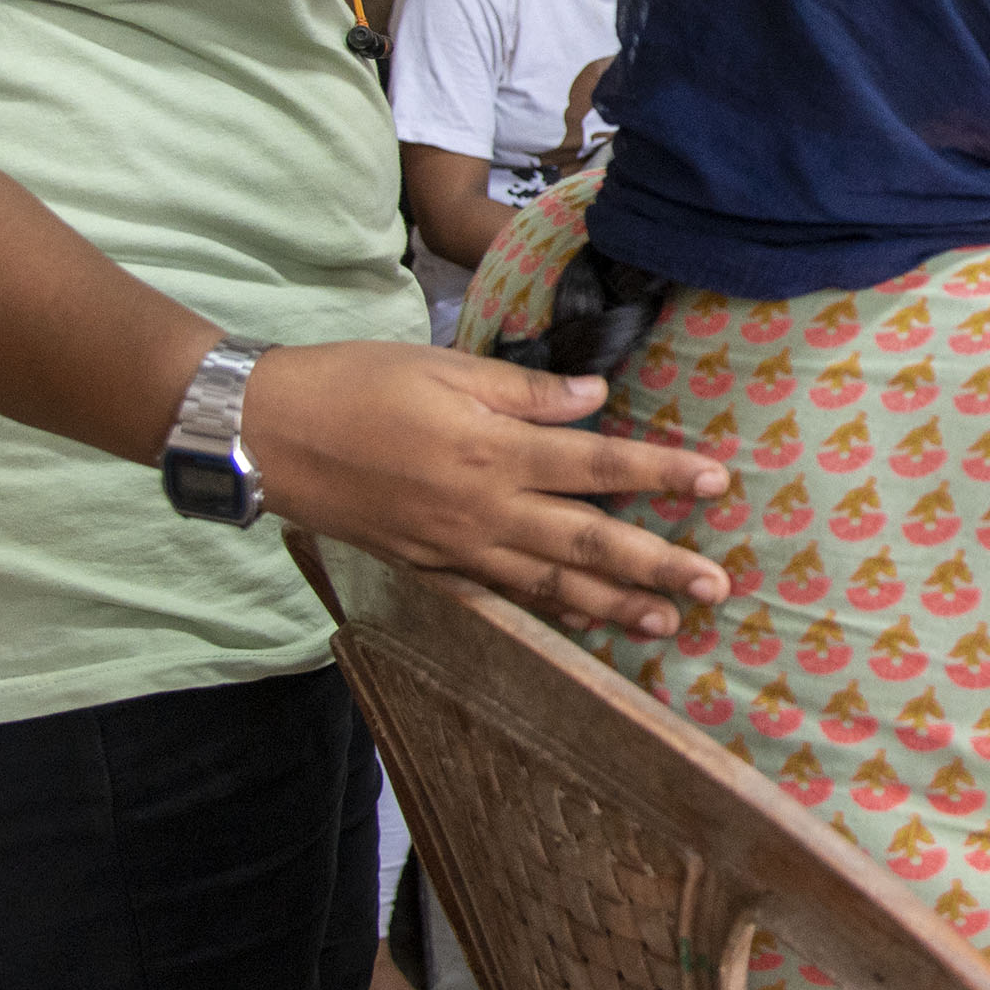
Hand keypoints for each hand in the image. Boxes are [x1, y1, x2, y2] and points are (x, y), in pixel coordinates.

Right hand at [240, 342, 729, 636]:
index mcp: (493, 449)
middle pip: (588, 541)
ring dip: (613, 606)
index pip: (598, 464)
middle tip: (715, 587)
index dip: (662, 473)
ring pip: (550, 583)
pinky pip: (500, 598)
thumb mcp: (443, 365)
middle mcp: (484, 509)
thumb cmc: (356, 383)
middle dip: (657, 566)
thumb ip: (524, 392)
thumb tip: (595, 400)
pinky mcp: (427, 567)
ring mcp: (455, 547)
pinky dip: (545, 614)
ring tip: (667, 624)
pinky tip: (580, 624)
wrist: (270, 433)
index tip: (718, 482)